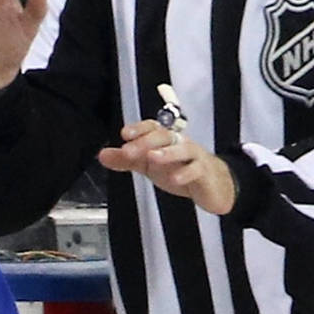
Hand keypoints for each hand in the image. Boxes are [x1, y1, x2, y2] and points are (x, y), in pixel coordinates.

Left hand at [99, 115, 237, 214]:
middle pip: (165, 136)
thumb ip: (126, 160)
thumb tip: (102, 155)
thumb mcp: (148, 165)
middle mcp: (180, 143)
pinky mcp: (205, 172)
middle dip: (146, 142)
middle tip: (128, 151)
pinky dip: (186, 173)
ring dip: (167, 153)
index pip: (152, 128)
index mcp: (165, 140)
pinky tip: (176, 179)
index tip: (125, 133)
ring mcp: (194, 157)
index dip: (139, 128)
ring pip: (183, 149)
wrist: (212, 184)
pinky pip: (197, 170)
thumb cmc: (180, 168)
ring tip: (152, 158)